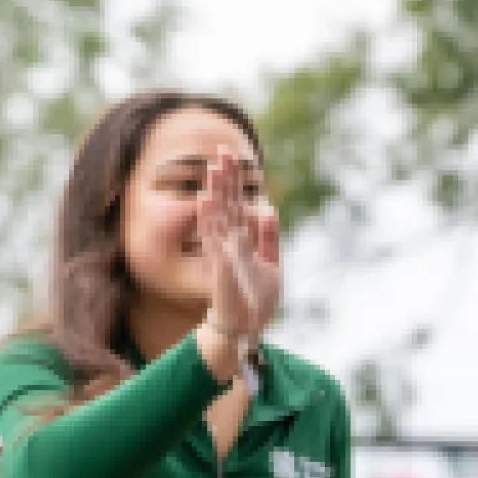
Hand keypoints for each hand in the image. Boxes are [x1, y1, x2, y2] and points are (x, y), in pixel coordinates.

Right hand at [197, 146, 280, 375]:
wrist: (246, 328)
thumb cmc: (256, 300)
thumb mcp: (271, 264)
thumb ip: (268, 238)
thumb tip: (268, 209)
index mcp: (241, 241)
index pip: (236, 204)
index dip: (234, 180)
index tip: (232, 155)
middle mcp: (228, 243)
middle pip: (225, 203)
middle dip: (224, 177)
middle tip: (222, 148)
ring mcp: (223, 253)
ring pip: (217, 215)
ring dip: (215, 191)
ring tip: (213, 167)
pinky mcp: (221, 266)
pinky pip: (213, 237)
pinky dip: (210, 218)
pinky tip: (206, 199)